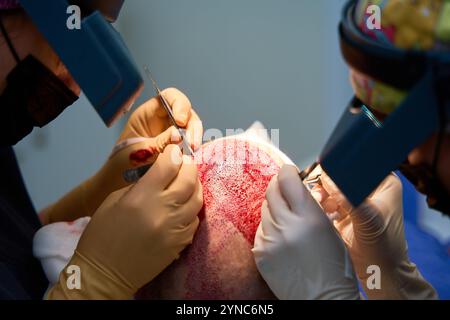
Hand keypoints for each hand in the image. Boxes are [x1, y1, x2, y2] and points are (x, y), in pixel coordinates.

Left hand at [40, 87, 202, 223]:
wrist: (116, 188)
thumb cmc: (122, 167)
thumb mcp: (141, 153)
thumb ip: (161, 142)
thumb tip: (181, 135)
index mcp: (148, 115)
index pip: (169, 98)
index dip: (180, 104)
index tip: (181, 121)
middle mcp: (162, 121)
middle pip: (186, 113)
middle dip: (192, 126)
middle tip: (192, 144)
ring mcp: (172, 135)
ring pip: (191, 129)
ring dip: (195, 138)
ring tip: (193, 152)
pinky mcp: (178, 150)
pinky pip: (190, 144)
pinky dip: (195, 150)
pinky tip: (194, 158)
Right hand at [46, 145, 202, 298]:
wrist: (104, 274)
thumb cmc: (101, 235)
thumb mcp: (113, 201)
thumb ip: (140, 185)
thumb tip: (159, 175)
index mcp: (142, 197)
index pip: (168, 165)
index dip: (173, 154)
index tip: (174, 151)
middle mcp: (163, 210)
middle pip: (188, 179)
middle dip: (188, 166)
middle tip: (185, 163)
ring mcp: (175, 229)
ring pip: (197, 199)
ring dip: (195, 186)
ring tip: (188, 181)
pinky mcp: (180, 244)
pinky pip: (195, 220)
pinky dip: (193, 209)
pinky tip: (185, 205)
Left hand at [252, 165, 359, 299]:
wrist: (322, 299)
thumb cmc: (334, 268)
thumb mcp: (330, 230)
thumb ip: (311, 207)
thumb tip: (298, 189)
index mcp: (309, 217)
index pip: (287, 180)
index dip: (287, 172)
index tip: (289, 172)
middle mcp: (287, 226)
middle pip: (272, 191)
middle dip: (278, 186)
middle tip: (284, 188)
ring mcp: (270, 240)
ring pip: (265, 210)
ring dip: (274, 208)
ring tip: (287, 217)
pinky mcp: (260, 253)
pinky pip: (260, 230)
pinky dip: (269, 228)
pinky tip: (281, 236)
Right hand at [314, 169, 436, 298]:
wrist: (378, 272)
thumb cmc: (385, 247)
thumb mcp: (369, 219)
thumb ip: (348, 198)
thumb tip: (327, 179)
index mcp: (382, 183)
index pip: (358, 164)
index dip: (340, 165)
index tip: (324, 170)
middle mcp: (367, 188)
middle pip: (340, 173)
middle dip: (326, 181)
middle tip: (318, 190)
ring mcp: (353, 199)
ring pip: (330, 186)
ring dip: (320, 192)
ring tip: (317, 202)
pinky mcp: (340, 211)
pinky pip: (324, 200)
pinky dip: (318, 204)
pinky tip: (320, 211)